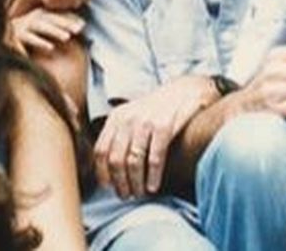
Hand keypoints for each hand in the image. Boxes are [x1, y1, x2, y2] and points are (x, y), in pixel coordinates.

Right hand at [10, 9, 85, 53]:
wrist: (2, 38)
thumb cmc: (27, 34)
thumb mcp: (43, 27)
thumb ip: (58, 26)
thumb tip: (81, 25)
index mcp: (40, 14)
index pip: (57, 14)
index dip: (71, 18)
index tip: (83, 25)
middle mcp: (32, 17)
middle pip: (52, 19)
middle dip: (66, 23)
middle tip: (79, 29)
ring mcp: (23, 26)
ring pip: (41, 26)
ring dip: (55, 31)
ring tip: (67, 37)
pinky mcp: (16, 36)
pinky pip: (29, 38)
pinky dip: (40, 42)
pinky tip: (50, 48)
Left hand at [94, 75, 217, 196]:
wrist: (184, 91)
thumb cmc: (157, 110)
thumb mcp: (132, 116)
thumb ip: (118, 136)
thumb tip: (106, 170)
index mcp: (116, 118)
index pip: (101, 150)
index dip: (102, 172)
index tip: (109, 187)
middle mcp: (128, 119)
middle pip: (116, 159)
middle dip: (119, 182)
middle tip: (126, 195)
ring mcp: (146, 122)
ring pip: (133, 161)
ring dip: (135, 183)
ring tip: (139, 193)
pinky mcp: (164, 126)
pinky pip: (154, 158)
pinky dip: (153, 176)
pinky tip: (153, 186)